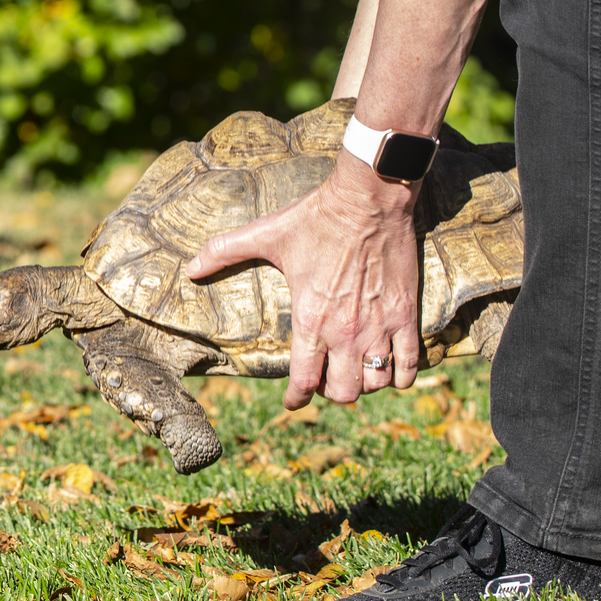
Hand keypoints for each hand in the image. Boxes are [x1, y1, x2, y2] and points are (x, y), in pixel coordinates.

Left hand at [185, 155, 421, 408]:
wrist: (368, 199)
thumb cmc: (315, 218)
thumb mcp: (265, 235)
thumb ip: (224, 252)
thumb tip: (190, 268)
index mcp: (310, 320)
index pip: (304, 381)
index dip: (296, 398)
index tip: (292, 401)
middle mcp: (344, 331)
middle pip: (343, 392)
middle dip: (331, 392)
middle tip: (326, 379)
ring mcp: (378, 326)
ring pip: (375, 383)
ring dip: (365, 384)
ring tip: (356, 371)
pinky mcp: (405, 315)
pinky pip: (410, 365)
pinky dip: (402, 375)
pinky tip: (392, 368)